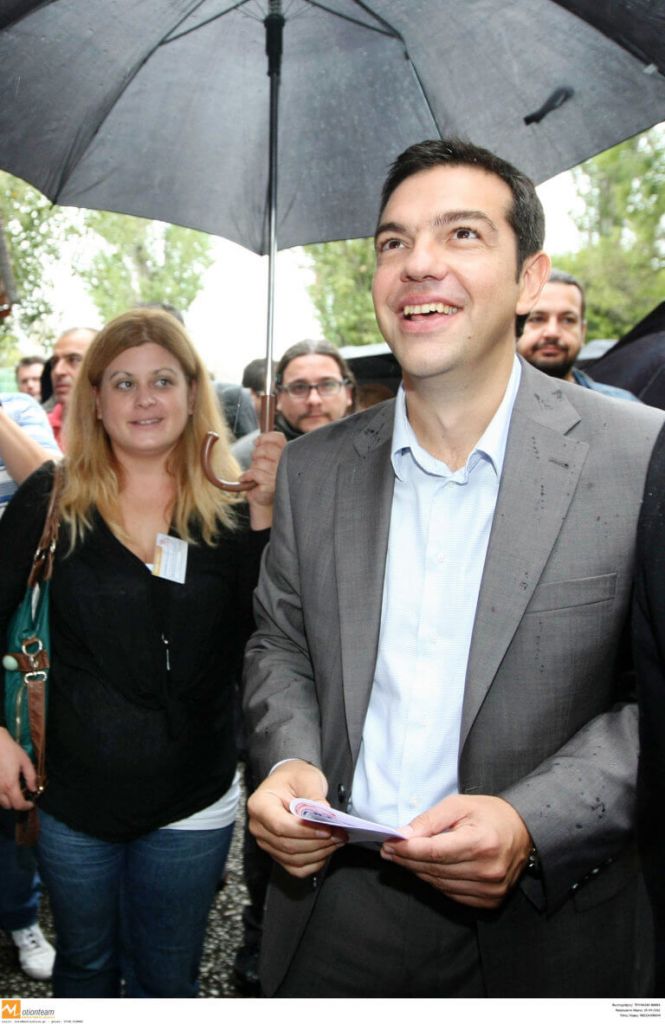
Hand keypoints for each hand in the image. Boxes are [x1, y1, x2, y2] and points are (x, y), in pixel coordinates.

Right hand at [0, 726, 36, 810]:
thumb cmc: (10, 750)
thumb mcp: (25, 761)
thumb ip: (31, 777)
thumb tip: (34, 788)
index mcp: (10, 785)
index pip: (18, 804)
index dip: (26, 806)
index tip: (31, 803)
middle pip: (8, 806)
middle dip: (16, 803)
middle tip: (22, 795)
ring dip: (7, 800)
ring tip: (13, 790)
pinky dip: (0, 795)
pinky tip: (4, 786)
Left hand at [242, 431, 286, 529]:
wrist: (263, 499)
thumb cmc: (264, 477)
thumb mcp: (266, 459)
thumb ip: (265, 447)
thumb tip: (257, 440)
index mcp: (287, 455)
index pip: (278, 438)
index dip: (265, 438)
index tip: (257, 443)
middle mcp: (286, 464)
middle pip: (267, 449)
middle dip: (256, 454)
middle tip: (255, 461)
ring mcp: (279, 475)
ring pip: (259, 462)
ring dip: (252, 467)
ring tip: (254, 474)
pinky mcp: (271, 485)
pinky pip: (254, 473)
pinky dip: (246, 476)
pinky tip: (246, 479)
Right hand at [247, 760, 345, 876]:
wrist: (289, 782)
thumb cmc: (294, 778)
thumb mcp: (306, 778)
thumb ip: (314, 796)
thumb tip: (325, 814)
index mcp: (259, 805)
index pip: (281, 826)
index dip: (305, 831)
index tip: (326, 829)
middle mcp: (258, 827)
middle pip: (288, 844)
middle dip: (317, 842)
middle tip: (339, 834)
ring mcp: (266, 842)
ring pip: (293, 858)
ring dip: (319, 852)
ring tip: (337, 840)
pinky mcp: (277, 853)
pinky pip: (295, 867)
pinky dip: (313, 862)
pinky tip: (326, 850)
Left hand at [381, 794, 531, 908]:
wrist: (524, 832)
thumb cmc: (489, 814)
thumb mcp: (459, 805)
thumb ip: (430, 820)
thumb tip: (403, 835)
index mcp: (481, 843)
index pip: (435, 852)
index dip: (408, 850)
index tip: (388, 844)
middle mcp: (488, 870)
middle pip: (435, 869)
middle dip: (407, 860)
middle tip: (389, 850)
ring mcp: (491, 889)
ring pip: (440, 884)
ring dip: (418, 871)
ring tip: (403, 858)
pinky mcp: (491, 900)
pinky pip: (452, 894)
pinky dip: (436, 881)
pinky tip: (426, 869)